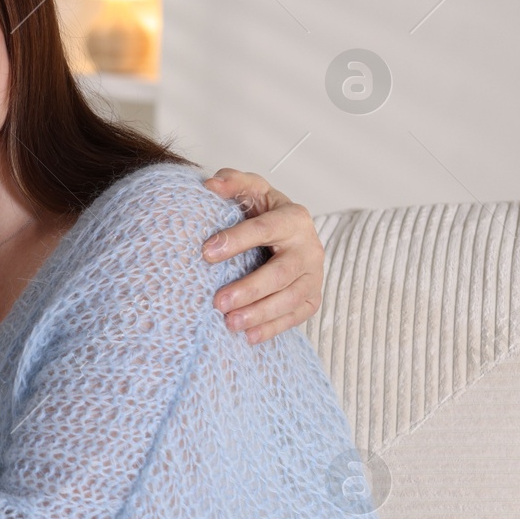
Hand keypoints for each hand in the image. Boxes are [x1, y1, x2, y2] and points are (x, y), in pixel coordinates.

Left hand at [201, 168, 323, 343]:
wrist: (288, 234)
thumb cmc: (263, 211)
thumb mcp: (250, 190)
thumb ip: (233, 182)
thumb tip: (209, 184)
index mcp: (293, 218)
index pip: (265, 229)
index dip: (237, 240)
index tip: (205, 253)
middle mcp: (309, 247)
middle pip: (282, 272)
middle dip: (250, 288)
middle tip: (218, 302)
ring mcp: (314, 275)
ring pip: (291, 298)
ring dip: (260, 313)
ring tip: (229, 323)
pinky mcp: (312, 297)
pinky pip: (296, 316)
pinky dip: (273, 328)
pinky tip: (248, 336)